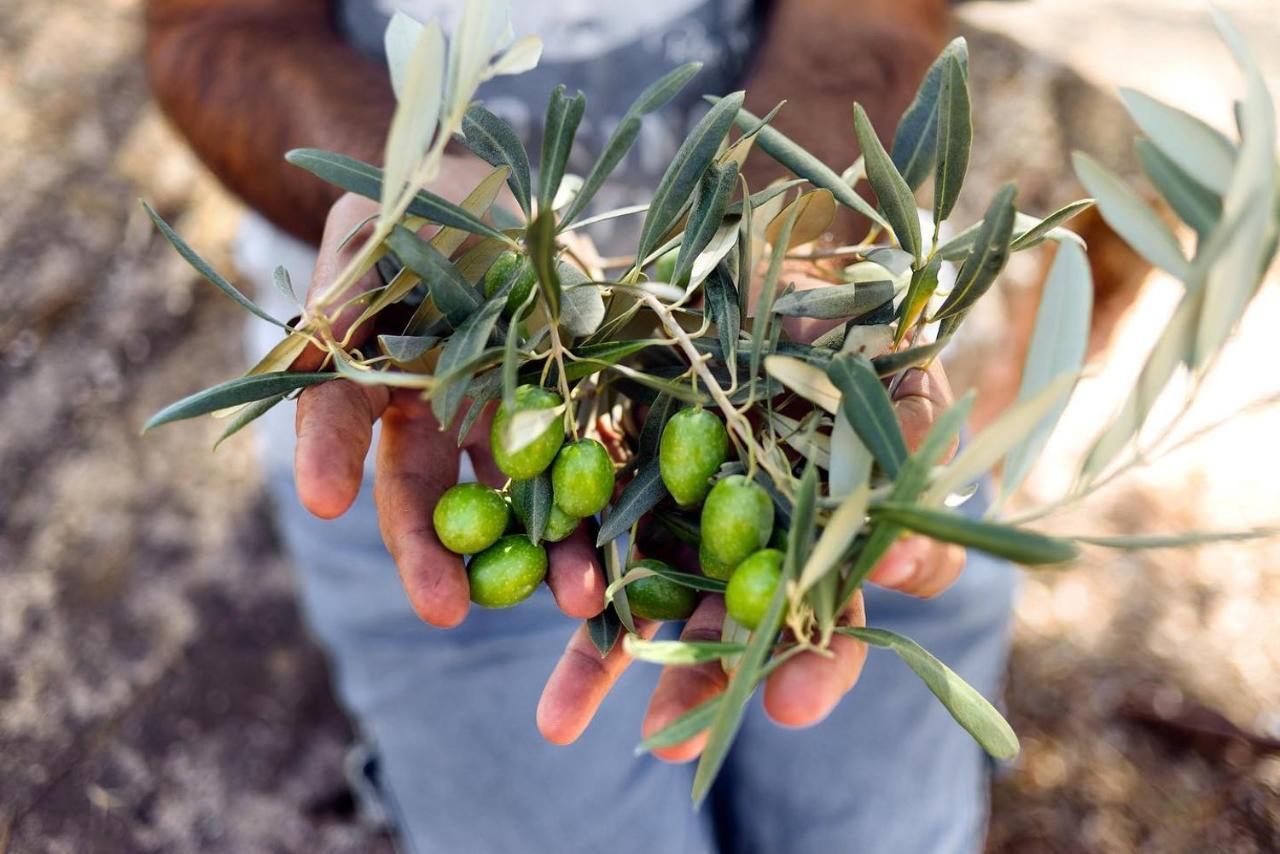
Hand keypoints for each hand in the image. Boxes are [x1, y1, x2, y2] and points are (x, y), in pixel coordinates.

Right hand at [291, 193, 605, 626]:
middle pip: (437, 502)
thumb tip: (319, 338)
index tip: (322, 499)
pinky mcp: (583, 409)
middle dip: (441, 560)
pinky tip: (642, 548)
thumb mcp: (370, 232)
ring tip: (579, 600)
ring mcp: (518, 423)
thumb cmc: (419, 209)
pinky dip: (619, 508)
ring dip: (552, 557)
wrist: (501, 199)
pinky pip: (600, 465)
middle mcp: (446, 421)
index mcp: (381, 384)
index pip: (345, 431)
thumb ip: (343, 286)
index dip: (329, 461)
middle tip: (447, 611)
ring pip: (527, 503)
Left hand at [536, 264, 964, 749]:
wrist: (764, 268)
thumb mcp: (895, 380)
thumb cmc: (850, 328)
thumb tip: (903, 560)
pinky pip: (582, 533)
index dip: (812, 667)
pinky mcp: (616, 481)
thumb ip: (909, 460)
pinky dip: (558, 573)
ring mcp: (679, 517)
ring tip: (564, 724)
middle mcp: (749, 544)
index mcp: (821, 540)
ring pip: (647, 601)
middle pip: (727, 634)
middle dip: (699, 689)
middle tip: (671, 743)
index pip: (828, 623)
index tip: (784, 704)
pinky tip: (531, 621)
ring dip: (606, 662)